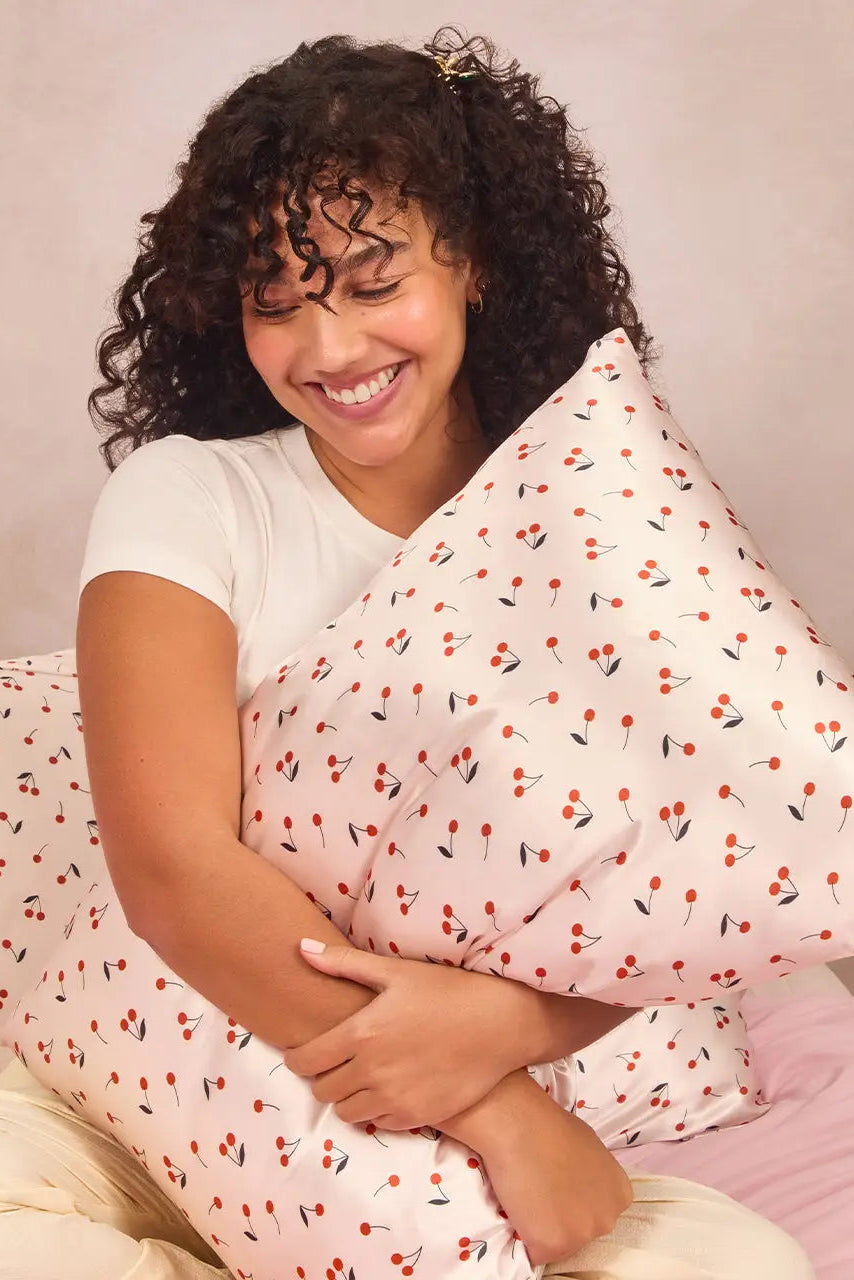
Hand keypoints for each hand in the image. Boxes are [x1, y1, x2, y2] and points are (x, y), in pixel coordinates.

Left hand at [283, 940, 531, 1128]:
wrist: (500, 1023)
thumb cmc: (447, 990)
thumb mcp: (396, 970)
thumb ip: (344, 963)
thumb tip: (301, 949)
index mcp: (362, 1032)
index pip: (305, 1060)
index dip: (297, 1057)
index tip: (305, 1051)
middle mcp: (373, 1070)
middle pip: (322, 1090)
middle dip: (322, 1076)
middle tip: (337, 1062)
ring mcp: (396, 1097)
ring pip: (346, 1111)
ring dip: (347, 1096)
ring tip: (362, 1076)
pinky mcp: (418, 1116)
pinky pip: (378, 1123)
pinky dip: (376, 1109)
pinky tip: (389, 1088)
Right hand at [447, 1069, 633, 1267]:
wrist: (521, 1124)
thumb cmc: (551, 1126)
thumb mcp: (590, 1149)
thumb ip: (592, 1177)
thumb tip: (578, 1187)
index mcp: (620, 1195)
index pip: (597, 1213)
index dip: (573, 1202)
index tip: (558, 1187)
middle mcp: (607, 1219)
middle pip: (580, 1232)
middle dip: (561, 1219)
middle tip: (540, 1189)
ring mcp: (580, 1235)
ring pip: (558, 1245)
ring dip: (540, 1228)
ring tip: (527, 1195)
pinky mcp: (552, 1245)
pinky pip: (534, 1253)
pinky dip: (523, 1237)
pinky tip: (518, 1207)